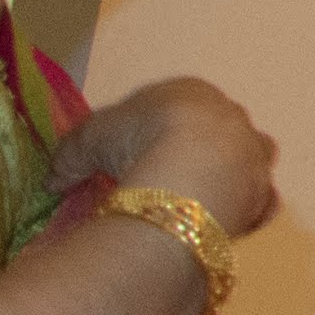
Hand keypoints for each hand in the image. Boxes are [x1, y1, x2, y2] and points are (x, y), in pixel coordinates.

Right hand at [52, 78, 276, 238]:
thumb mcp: (86, 140)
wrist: (190, 173)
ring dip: (226, 177)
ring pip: (245, 163)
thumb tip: (53, 181)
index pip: (175, 107)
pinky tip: (223, 222)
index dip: (152, 130)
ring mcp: (252, 155)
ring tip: (197, 200)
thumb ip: (70, 156)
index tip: (136, 153)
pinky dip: (244, 211)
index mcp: (193, 93)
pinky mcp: (262, 193)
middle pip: (215, 132)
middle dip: (196, 151)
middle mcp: (232, 118)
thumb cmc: (137, 140)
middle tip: (168, 178)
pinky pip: (258, 203)